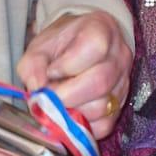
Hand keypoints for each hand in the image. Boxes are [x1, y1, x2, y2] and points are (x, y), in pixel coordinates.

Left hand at [17, 10, 132, 138]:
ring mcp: (123, 82)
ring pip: (102, 107)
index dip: (68, 65)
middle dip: (66, 95)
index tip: (51, 71)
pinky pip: (104, 125)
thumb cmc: (60, 46)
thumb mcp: (41, 46)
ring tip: (60, 102)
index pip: (94, 47)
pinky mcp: (120, 106)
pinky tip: (70, 113)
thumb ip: (32, 64)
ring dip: (73, 111)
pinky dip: (82, 125)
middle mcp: (119, 56)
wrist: (78, 48)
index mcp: (101, 30)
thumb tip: (37, 88)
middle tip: (49, 96)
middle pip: (100, 82)